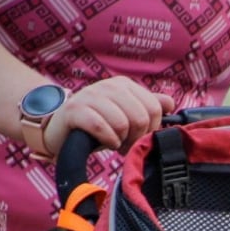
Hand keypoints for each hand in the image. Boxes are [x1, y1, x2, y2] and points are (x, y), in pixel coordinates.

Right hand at [43, 76, 174, 155]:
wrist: (59, 127)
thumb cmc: (96, 123)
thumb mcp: (124, 114)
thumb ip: (147, 107)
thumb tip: (170, 103)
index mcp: (124, 85)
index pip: (154, 108)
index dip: (151, 129)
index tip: (140, 138)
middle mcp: (109, 86)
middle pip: (141, 117)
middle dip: (136, 138)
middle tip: (126, 145)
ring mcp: (91, 96)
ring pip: (122, 123)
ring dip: (120, 141)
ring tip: (114, 143)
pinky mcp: (75, 110)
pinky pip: (102, 127)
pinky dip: (108, 140)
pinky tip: (105, 142)